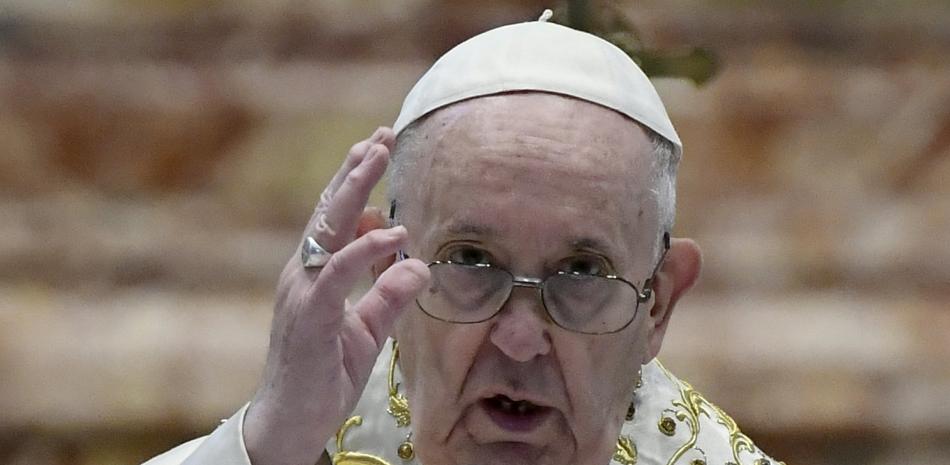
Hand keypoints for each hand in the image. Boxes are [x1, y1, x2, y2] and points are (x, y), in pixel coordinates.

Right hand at [243, 127, 429, 464]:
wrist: (289, 422)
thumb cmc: (324, 375)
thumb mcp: (367, 332)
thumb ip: (389, 296)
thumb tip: (417, 262)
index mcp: (315, 273)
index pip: (334, 218)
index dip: (354, 182)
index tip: (378, 148)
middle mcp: (303, 272)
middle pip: (329, 210)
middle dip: (356, 170)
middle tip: (381, 135)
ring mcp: (302, 290)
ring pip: (327, 228)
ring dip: (353, 189)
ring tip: (378, 153)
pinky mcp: (308, 314)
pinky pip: (337, 273)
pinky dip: (365, 250)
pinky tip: (392, 232)